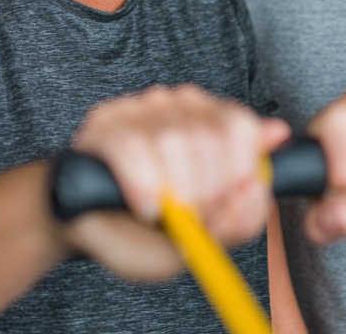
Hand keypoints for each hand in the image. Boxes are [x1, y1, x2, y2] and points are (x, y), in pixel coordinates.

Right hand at [65, 85, 290, 278]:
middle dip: (203, 194)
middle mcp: (181, 104)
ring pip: (174, 142)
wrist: (88, 229)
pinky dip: (141, 186)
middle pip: (211, 138)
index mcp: (214, 122)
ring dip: (170, 195)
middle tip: (188, 219)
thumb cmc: (147, 232)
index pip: (240, 126)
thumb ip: (238, 222)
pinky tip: (142, 206)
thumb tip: (257, 188)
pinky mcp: (106, 119)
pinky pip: (132, 147)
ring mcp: (143, 107)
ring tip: (159, 214)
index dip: (236, 174)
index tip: (221, 206)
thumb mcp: (201, 241)